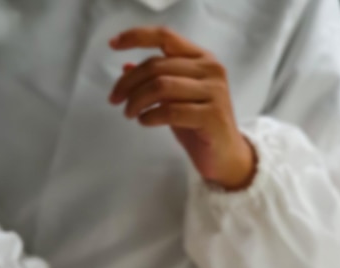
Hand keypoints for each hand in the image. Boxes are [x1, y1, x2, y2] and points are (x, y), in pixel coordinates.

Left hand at [108, 26, 255, 189]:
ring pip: (162, 86)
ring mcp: (215, 93)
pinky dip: (151, 116)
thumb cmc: (199, 127)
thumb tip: (126, 68)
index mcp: (202, 58)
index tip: (113, 46)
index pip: (165, 37)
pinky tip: (144, 122)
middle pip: (157, 66)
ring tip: (129, 113)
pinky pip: (171, 111)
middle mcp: (211, 70)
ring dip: (137, 100)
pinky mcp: (212, 116)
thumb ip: (157, 81)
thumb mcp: (175, 99)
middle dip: (129, 83)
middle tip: (115, 99)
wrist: (225, 158)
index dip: (136, 37)